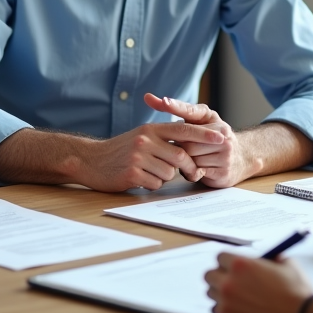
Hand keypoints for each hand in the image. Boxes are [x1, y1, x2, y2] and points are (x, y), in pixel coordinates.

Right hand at [77, 120, 225, 191]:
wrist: (91, 160)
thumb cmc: (119, 150)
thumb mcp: (141, 136)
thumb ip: (162, 138)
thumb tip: (188, 146)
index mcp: (150, 129)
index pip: (183, 129)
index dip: (203, 134)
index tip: (221, 137)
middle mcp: (145, 140)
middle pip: (180, 155)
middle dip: (186, 167)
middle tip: (184, 171)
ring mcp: (138, 156)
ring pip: (169, 172)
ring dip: (164, 177)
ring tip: (149, 172)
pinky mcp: (132, 173)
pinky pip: (155, 183)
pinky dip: (151, 184)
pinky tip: (139, 178)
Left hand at [145, 94, 250, 186]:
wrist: (240, 158)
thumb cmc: (211, 136)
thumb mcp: (200, 119)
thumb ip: (175, 108)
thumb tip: (147, 97)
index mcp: (214, 120)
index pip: (191, 113)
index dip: (176, 107)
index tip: (164, 101)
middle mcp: (222, 136)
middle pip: (186, 143)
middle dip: (179, 148)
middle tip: (179, 149)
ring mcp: (225, 155)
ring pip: (191, 160)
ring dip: (185, 162)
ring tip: (189, 159)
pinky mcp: (223, 173)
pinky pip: (197, 173)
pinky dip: (191, 172)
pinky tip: (193, 169)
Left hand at [205, 252, 312, 312]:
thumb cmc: (296, 293)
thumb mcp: (287, 265)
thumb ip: (271, 258)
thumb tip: (268, 259)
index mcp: (240, 265)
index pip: (219, 257)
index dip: (228, 261)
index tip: (233, 266)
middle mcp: (228, 284)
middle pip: (209, 276)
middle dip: (219, 276)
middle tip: (232, 281)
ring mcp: (226, 306)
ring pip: (212, 295)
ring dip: (221, 295)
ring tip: (238, 298)